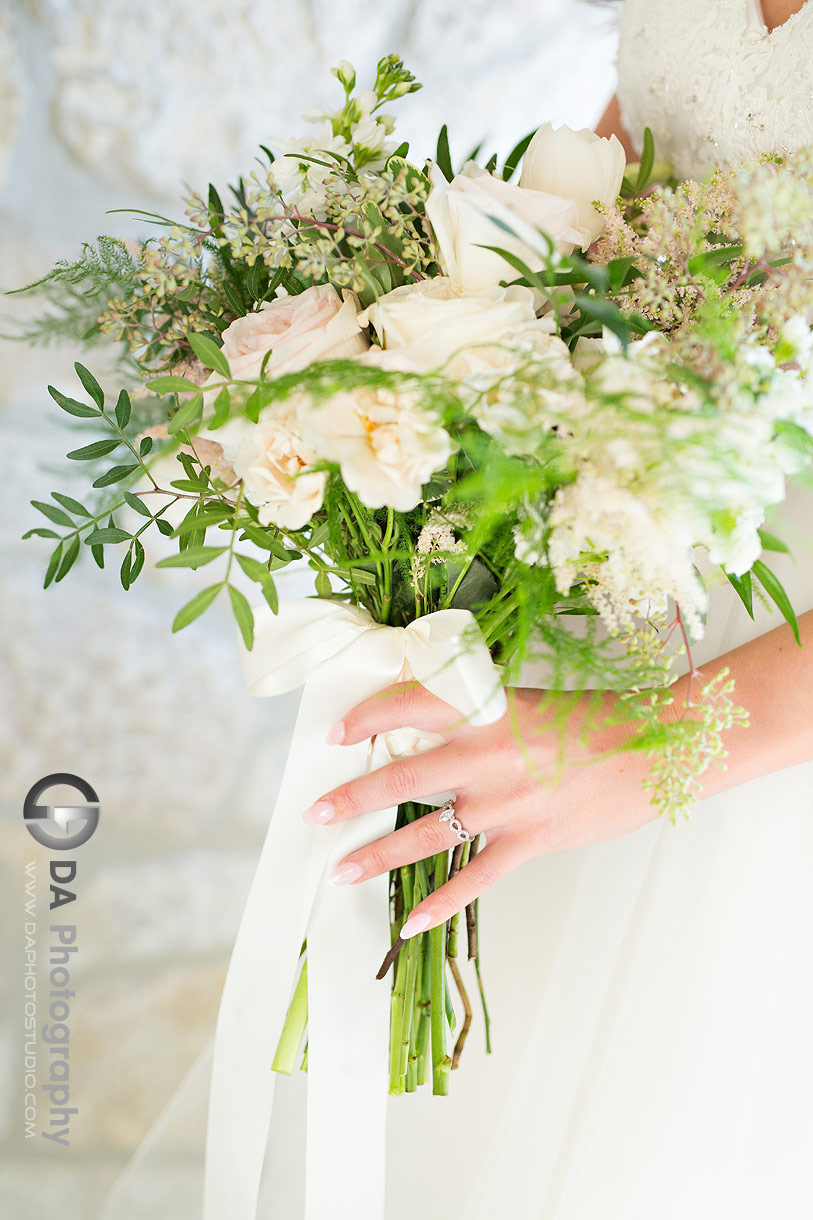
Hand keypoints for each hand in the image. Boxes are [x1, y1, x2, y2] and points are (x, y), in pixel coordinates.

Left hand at [301, 683, 663, 937]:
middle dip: (352, 797)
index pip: (410, 706)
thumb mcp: (530, 701)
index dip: (367, 718)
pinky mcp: (530, 841)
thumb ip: (482, 715)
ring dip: (378, 854)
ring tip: (340, 871)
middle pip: (402, 776)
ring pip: (427, 833)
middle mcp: (488, 755)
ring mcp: (507, 803)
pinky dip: (441, 903)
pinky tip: (411, 922)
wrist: (658, 747)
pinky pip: (474, 878)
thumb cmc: (598, 719)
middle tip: (315, 813)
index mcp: (487, 709)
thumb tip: (436, 729)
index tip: (337, 733)